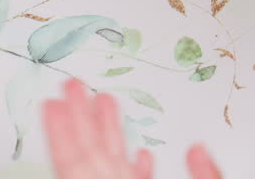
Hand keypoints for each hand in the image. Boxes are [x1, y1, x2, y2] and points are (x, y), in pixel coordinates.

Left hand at [43, 80, 220, 178]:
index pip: (77, 160)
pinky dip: (134, 165)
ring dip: (107, 132)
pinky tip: (141, 152)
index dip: (61, 130)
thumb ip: (203, 177)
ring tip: (103, 99)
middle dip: (80, 116)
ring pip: (109, 165)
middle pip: (88, 155)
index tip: (50, 102)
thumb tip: (198, 150)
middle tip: (69, 85)